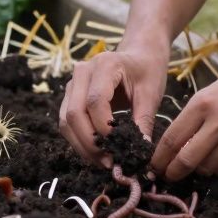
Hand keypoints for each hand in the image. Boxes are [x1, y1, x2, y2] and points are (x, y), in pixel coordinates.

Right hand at [59, 44, 169, 166]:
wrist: (139, 54)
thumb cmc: (147, 71)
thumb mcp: (151, 94)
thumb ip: (143, 123)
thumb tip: (139, 155)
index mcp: (105, 64)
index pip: (95, 101)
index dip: (104, 129)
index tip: (120, 148)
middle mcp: (82, 71)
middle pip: (75, 113)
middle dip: (90, 143)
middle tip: (110, 163)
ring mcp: (73, 83)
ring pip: (66, 120)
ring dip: (82, 145)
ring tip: (104, 161)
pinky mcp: (70, 95)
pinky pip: (67, 122)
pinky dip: (79, 140)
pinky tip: (97, 152)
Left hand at [150, 54, 217, 180]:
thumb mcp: (208, 93)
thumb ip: (192, 119)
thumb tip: (175, 148)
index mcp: (202, 104)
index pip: (172, 139)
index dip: (159, 158)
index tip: (154, 166)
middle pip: (187, 160)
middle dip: (173, 172)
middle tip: (168, 176)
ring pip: (208, 168)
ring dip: (198, 170)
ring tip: (196, 163)